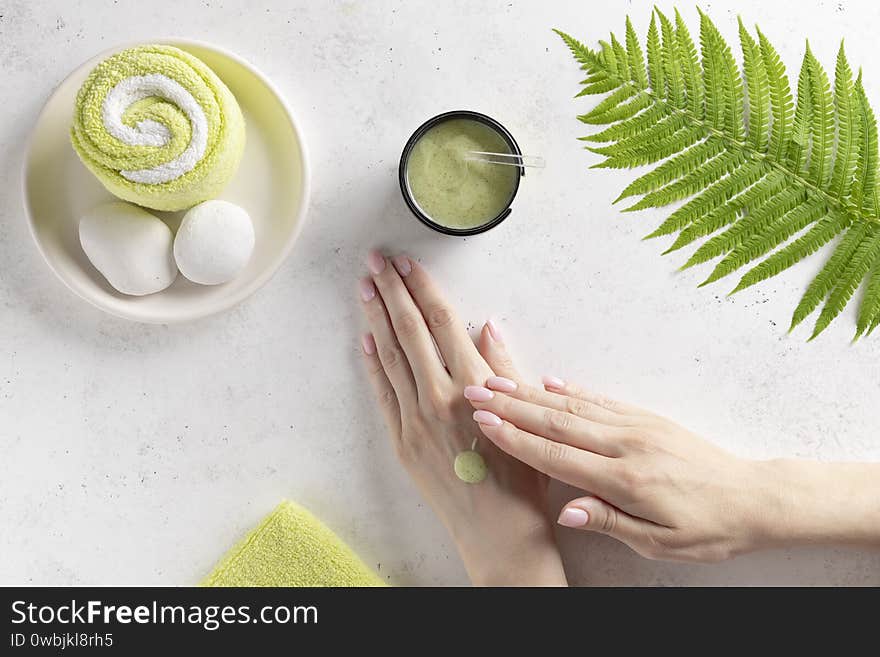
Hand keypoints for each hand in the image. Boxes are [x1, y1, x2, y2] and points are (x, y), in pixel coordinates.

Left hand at [358, 251, 566, 585]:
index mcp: (474, 385)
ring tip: (366, 287)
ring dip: (376, 318)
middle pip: (409, 330)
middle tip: (375, 261)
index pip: (441, 321)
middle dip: (391, 291)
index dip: (422, 288)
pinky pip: (382, 394)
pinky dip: (372, 364)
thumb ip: (504, 365)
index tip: (408, 263)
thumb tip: (487, 325)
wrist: (498, 530)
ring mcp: (415, 419)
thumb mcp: (525, 412)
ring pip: (390, 356)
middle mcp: (440, 397)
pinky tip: (365, 339)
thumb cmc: (522, 475)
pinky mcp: (401, 441)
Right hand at [464, 376, 779, 561]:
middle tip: (475, 390)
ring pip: (574, 406)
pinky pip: (602, 401)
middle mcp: (627, 444)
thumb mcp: (661, 542)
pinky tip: (550, 382)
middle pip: (557, 421)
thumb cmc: (709, 528)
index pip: (557, 455)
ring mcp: (637, 426)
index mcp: (625, 479)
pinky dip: (572, 391)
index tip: (482, 421)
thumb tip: (565, 510)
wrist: (755, 498)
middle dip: (511, 405)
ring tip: (499, 379)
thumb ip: (609, 522)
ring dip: (532, 393)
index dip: (515, 438)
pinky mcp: (647, 418)